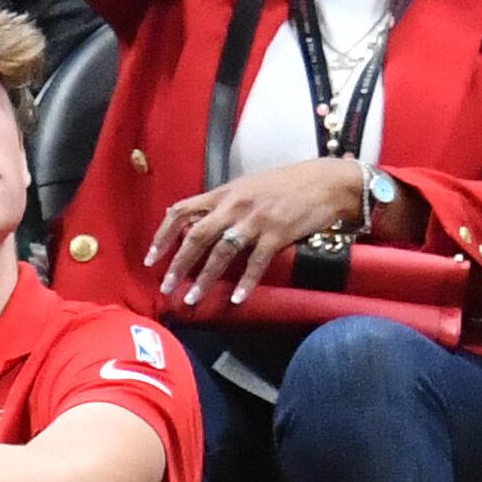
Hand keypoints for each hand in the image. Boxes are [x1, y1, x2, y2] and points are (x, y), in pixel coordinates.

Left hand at [149, 159, 370, 309]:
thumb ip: (227, 203)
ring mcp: (256, 220)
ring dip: (204, 279)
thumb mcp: (251, 186)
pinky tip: (237, 298)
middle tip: (167, 287)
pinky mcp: (278, 233)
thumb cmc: (292, 183)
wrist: (330, 182)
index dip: (162, 236)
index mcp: (226, 192)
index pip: (182, 211)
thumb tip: (203, 223)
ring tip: (192, 299)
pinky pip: (256, 263)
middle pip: (196, 237)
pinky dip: (245, 283)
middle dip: (178, 265)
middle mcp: (236, 205)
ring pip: (221, 253)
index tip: (151, 259)